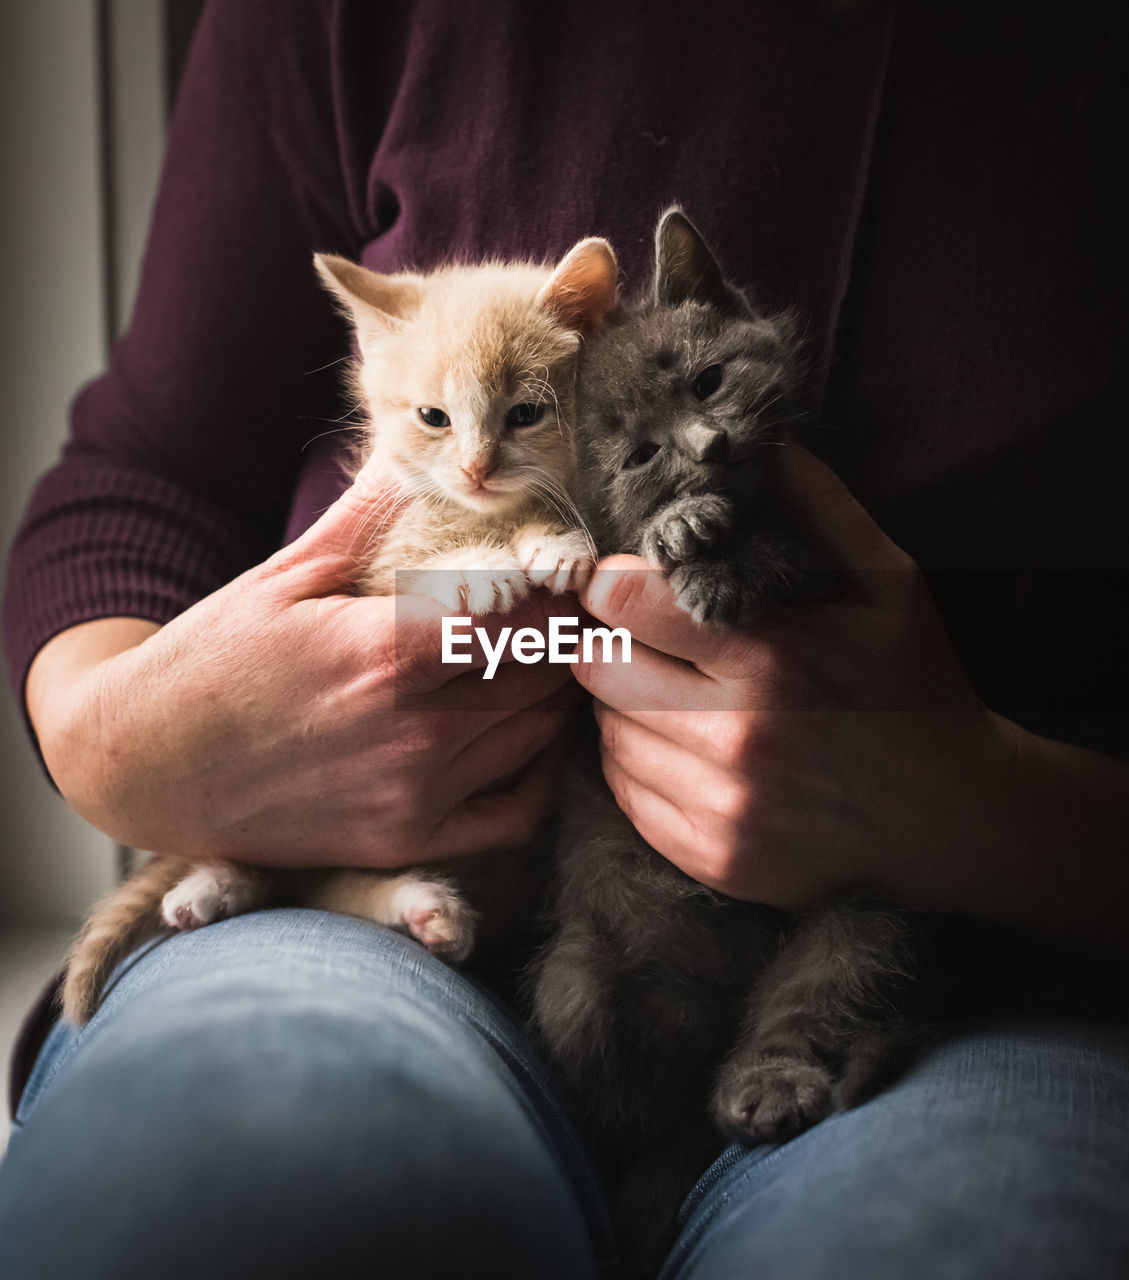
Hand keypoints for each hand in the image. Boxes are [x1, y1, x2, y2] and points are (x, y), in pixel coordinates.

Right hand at [28, 464, 578, 867]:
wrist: (143, 765)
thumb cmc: (212, 661)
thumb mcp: (285, 574)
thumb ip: (369, 516)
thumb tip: (419, 449)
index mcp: (389, 651)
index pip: (528, 616)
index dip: (562, 591)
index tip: (569, 572)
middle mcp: (414, 730)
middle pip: (545, 675)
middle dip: (568, 640)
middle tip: (576, 616)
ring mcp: (413, 793)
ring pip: (537, 736)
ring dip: (556, 696)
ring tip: (553, 664)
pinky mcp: (405, 840)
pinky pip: (514, 815)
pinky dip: (538, 775)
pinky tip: (527, 739)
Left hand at [574, 447, 1128, 950]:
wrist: (955, 817)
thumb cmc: (916, 689)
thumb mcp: (890, 584)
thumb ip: (821, 507)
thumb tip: (764, 440)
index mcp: (774, 658)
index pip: (626, 604)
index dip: (609, 583)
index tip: (619, 581)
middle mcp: (737, 738)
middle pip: (597, 671)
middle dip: (610, 645)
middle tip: (644, 640)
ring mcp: (722, 808)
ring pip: (606, 735)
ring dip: (626, 708)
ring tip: (679, 696)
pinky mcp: (714, 859)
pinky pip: (624, 796)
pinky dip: (639, 766)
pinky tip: (686, 749)